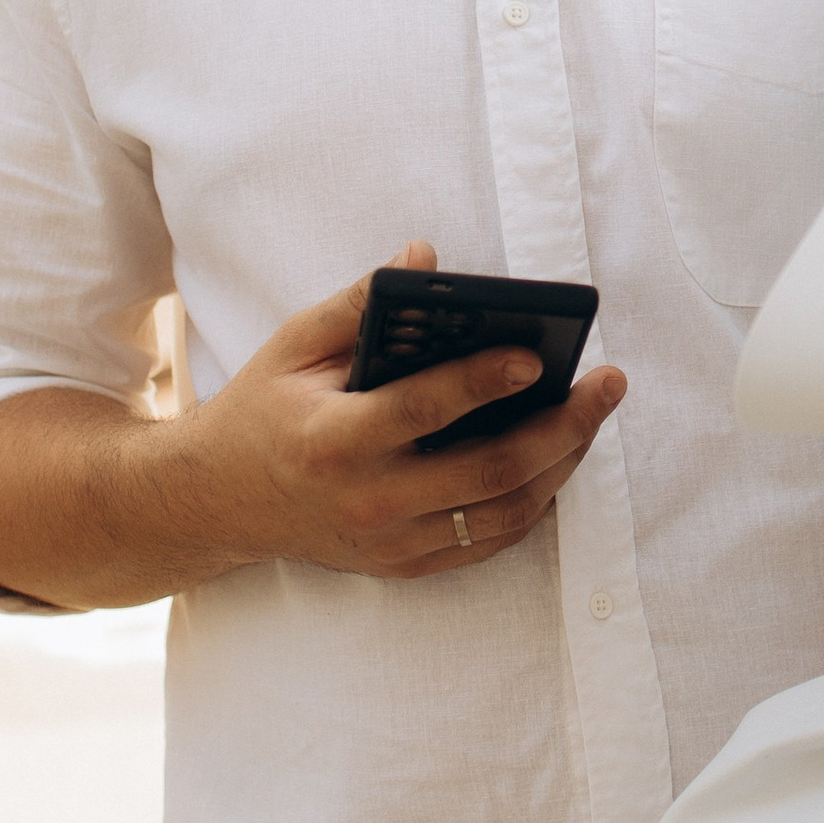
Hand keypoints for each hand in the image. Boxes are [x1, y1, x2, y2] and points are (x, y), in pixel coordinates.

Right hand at [0, 243, 627, 606]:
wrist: (215, 502)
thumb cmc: (262, 409)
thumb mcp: (294, 345)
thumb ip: (360, 303)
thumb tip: (426, 257)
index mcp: (334, 440)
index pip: (423, 410)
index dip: (482, 381)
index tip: (533, 353)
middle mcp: (368, 500)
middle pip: (488, 472)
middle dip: (562, 426)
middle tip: (608, 382)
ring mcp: (390, 542)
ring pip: (503, 513)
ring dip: (561, 464)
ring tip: (593, 415)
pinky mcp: (403, 565)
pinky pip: (488, 541)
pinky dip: (534, 503)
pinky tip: (559, 460)